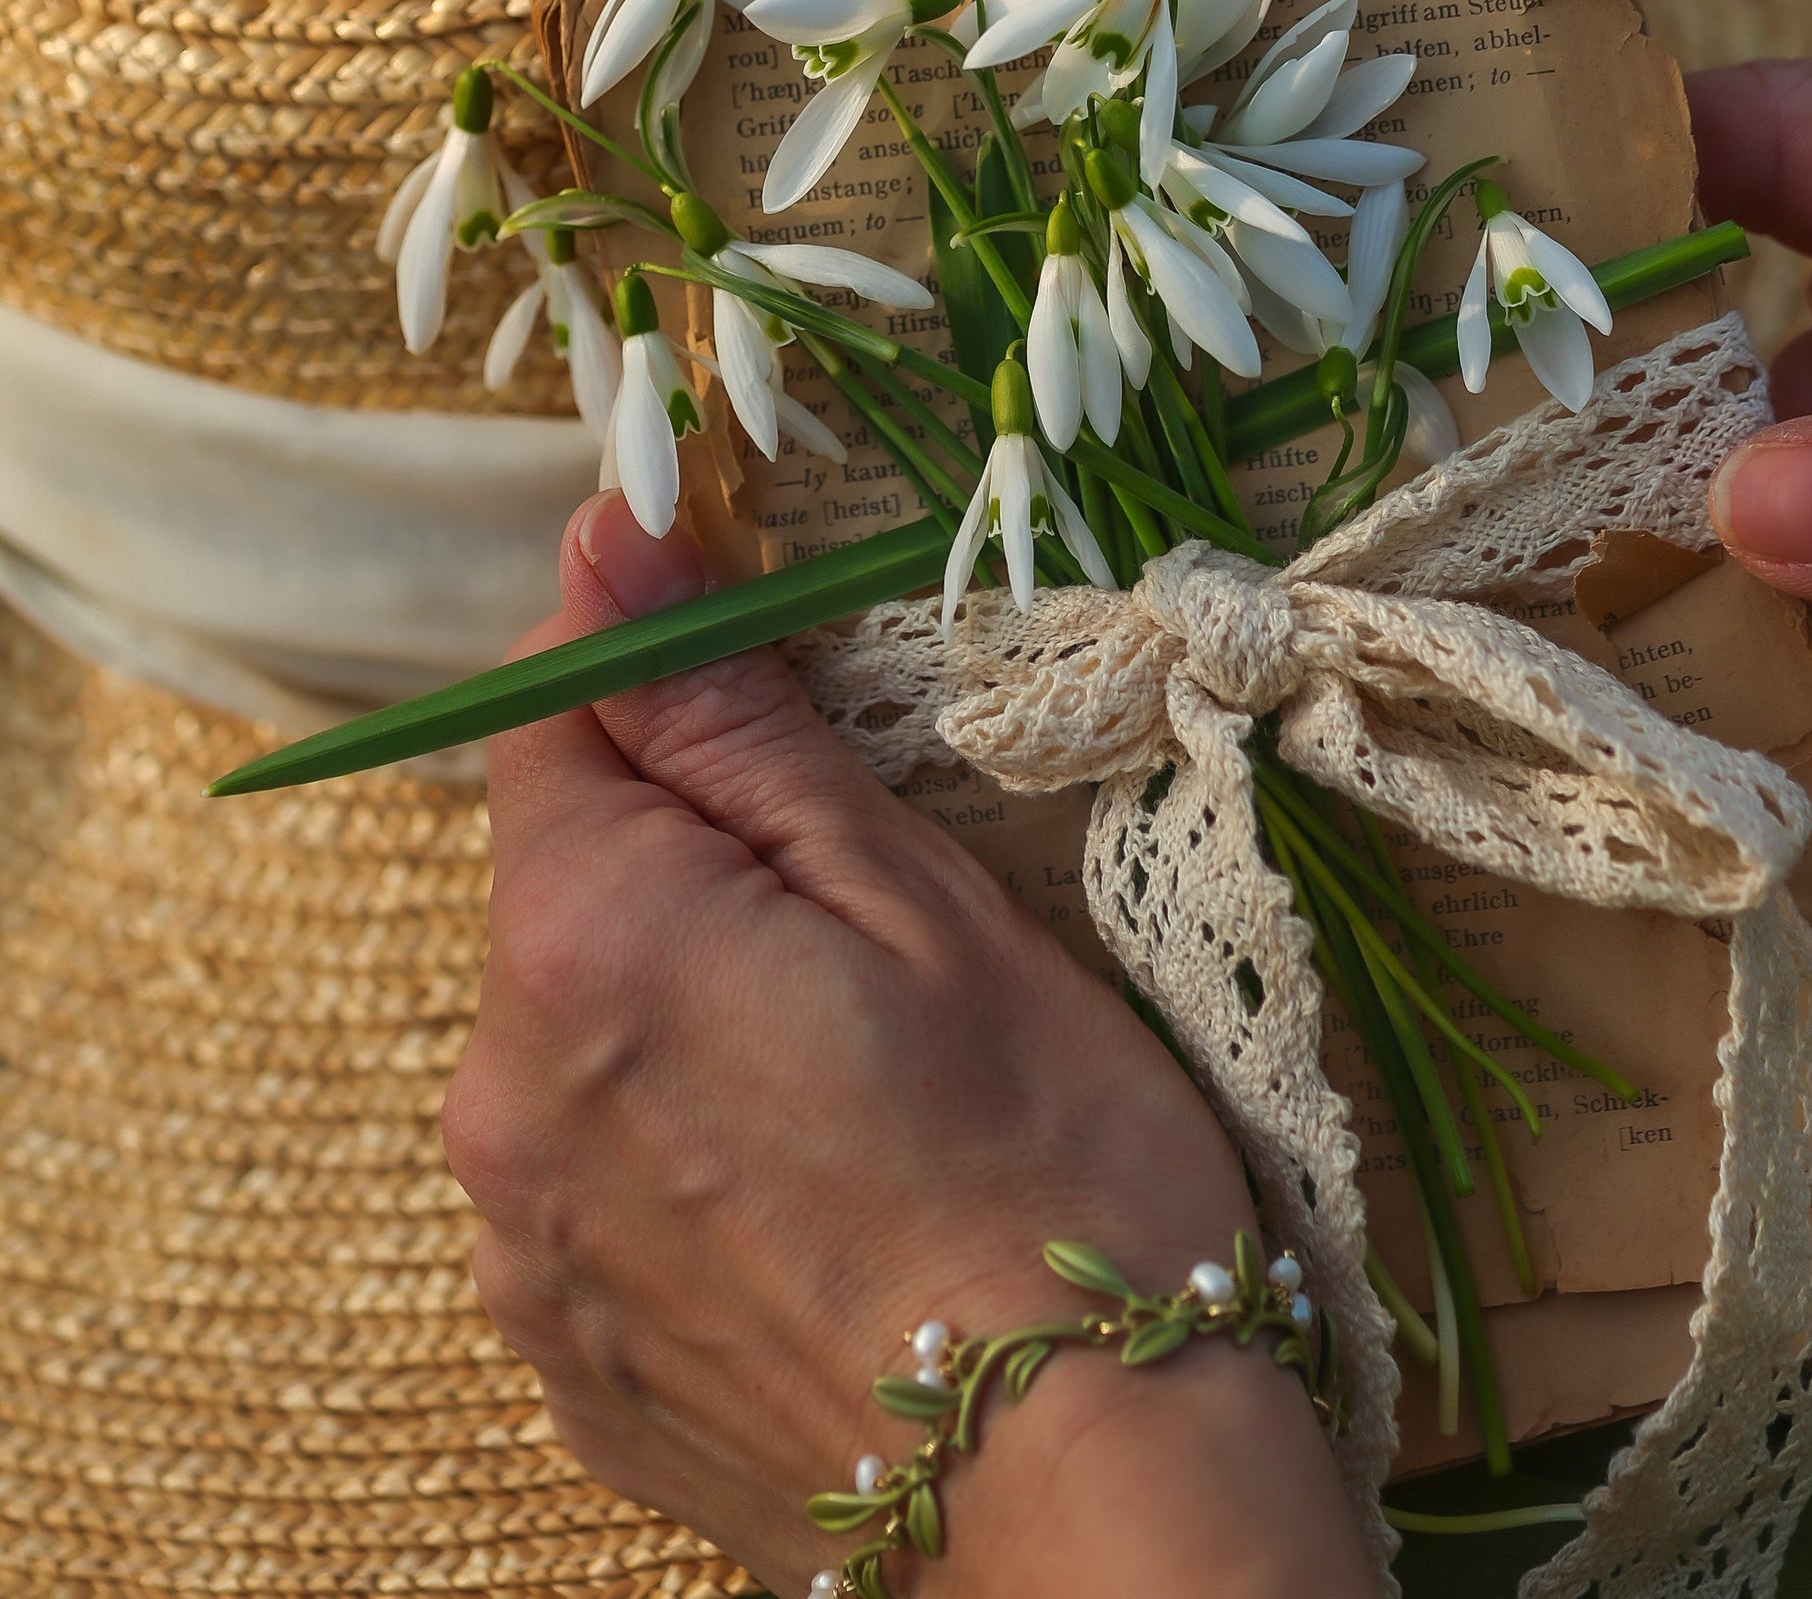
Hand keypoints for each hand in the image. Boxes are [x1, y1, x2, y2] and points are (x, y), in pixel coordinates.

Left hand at [444, 489, 1373, 1596]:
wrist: (1084, 1495)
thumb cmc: (1043, 1161)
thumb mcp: (913, 896)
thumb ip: (731, 719)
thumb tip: (612, 546)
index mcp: (583, 945)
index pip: (548, 716)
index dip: (657, 674)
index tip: (762, 678)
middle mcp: (498, 1099)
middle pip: (568, 886)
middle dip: (694, 864)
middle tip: (870, 935)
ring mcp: (520, 1247)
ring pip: (585, 1034)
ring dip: (688, 1013)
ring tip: (857, 1095)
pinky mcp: (565, 1352)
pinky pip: (593, 1180)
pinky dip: (681, 1150)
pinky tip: (818, 1202)